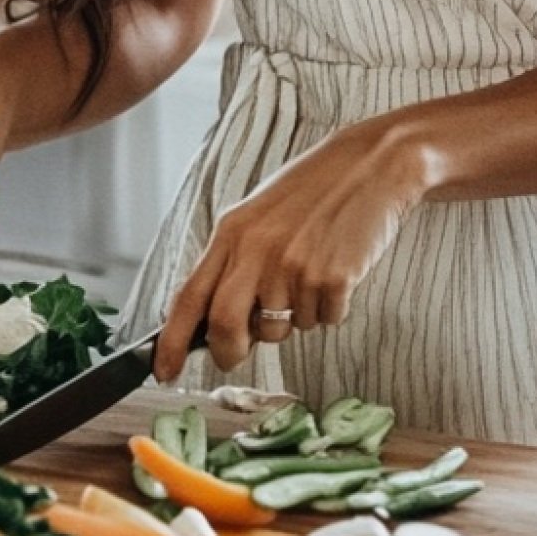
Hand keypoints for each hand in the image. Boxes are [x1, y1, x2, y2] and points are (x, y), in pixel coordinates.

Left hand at [152, 120, 432, 380]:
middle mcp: (258, 251)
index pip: (191, 296)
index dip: (172, 341)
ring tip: (309, 274)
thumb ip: (234, 261)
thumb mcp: (257, 215)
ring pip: (281, 331)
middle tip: (236, 354)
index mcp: (233, 232)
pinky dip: (329, 308)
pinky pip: (323, 321)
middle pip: (226, 326)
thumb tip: (215, 322)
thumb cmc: (312, 190)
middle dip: (228, 352)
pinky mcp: (333, 279)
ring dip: (292, 320)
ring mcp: (296, 267)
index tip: (164, 371)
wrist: (372, 164)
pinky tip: (337, 270)